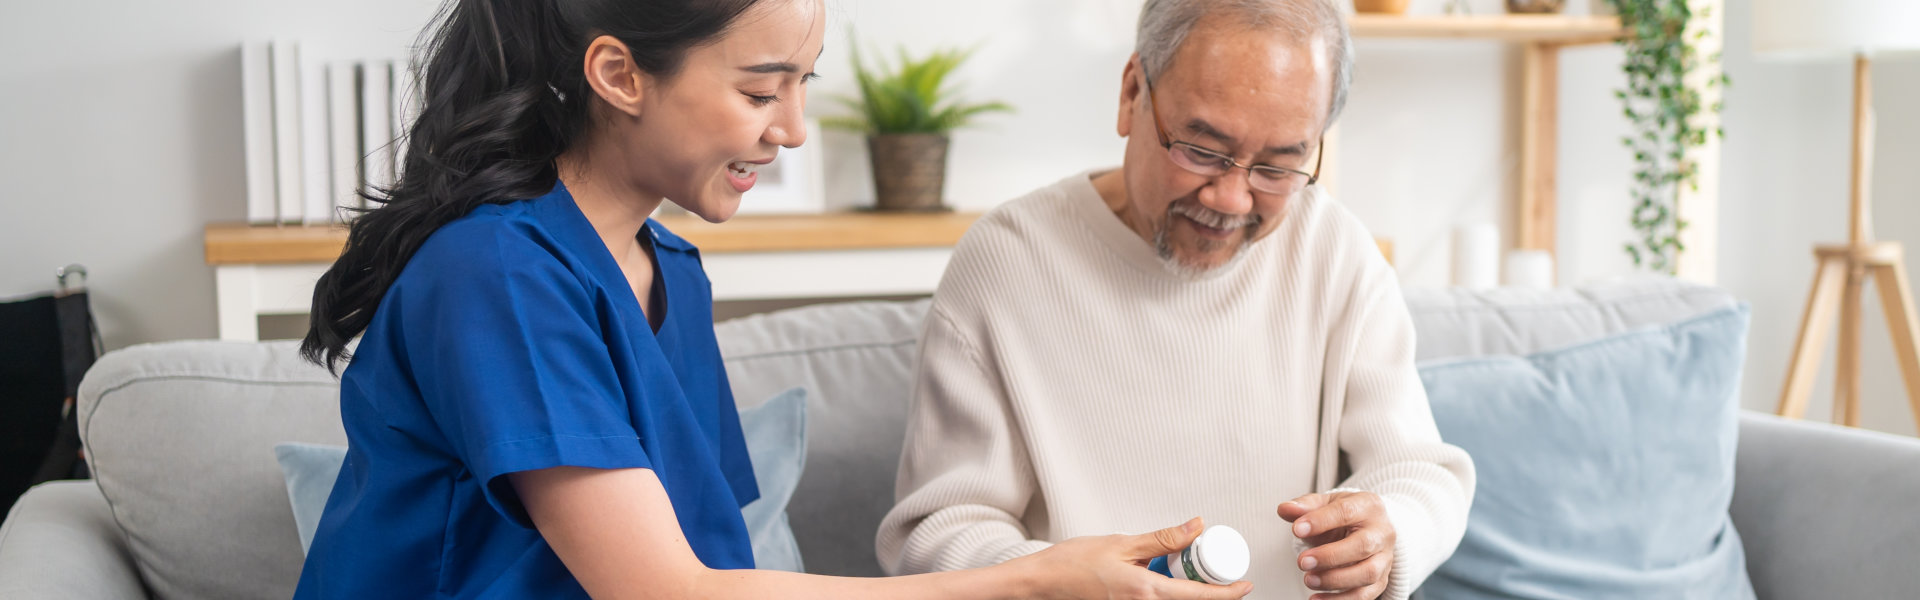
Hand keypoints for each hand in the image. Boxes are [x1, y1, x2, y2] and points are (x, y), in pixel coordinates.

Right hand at [1006, 517, 1253, 599]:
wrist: (1043, 582)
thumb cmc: (1074, 563)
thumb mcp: (1123, 543)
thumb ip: (1164, 538)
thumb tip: (1199, 527)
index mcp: (1146, 593)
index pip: (1200, 598)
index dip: (1229, 594)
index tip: (1246, 585)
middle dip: (1208, 590)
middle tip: (1214, 570)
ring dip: (1186, 591)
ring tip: (1182, 570)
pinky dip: (1167, 592)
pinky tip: (1159, 577)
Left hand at [1278, 492, 1394, 599]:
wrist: (1364, 528)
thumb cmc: (1344, 516)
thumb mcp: (1324, 504)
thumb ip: (1305, 506)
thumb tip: (1284, 509)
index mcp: (1368, 506)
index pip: (1346, 511)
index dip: (1320, 521)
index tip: (1297, 530)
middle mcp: (1382, 532)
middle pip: (1363, 545)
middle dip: (1330, 556)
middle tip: (1303, 562)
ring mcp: (1385, 558)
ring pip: (1368, 573)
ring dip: (1335, 580)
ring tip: (1309, 580)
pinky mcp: (1381, 580)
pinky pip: (1364, 595)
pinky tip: (1317, 598)